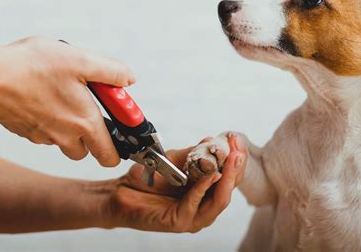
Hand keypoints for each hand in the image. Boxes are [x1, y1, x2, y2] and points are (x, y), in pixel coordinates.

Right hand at [0, 37, 134, 165]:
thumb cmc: (30, 68)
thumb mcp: (81, 60)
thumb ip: (111, 72)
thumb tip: (128, 79)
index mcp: (85, 123)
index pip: (110, 156)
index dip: (121, 147)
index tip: (122, 129)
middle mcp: (66, 136)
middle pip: (89, 151)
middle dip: (95, 134)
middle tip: (92, 108)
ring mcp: (44, 136)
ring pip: (66, 142)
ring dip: (72, 127)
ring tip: (67, 97)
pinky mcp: (27, 131)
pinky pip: (47, 134)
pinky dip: (52, 121)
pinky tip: (47, 98)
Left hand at [104, 136, 246, 232]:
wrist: (122, 191)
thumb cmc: (149, 178)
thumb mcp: (176, 160)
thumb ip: (195, 153)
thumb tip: (212, 141)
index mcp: (209, 191)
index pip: (232, 176)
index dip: (237, 157)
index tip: (236, 139)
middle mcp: (205, 206)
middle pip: (230, 189)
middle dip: (236, 167)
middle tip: (238, 149)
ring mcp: (195, 217)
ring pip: (220, 200)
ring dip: (227, 178)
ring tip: (231, 159)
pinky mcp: (180, 222)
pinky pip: (197, 204)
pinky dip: (204, 188)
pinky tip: (210, 174)